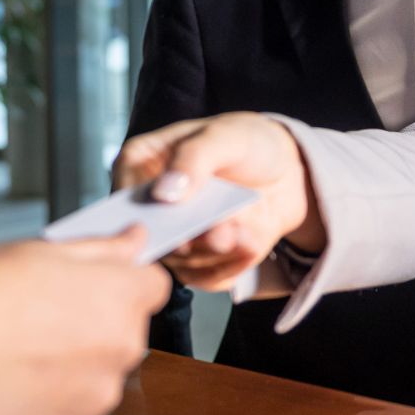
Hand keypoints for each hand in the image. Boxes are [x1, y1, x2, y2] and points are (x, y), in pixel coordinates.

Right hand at [0, 226, 168, 414]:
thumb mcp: (42, 251)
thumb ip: (101, 248)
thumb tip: (131, 240)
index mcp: (121, 298)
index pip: (152, 285)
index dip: (122, 280)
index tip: (98, 283)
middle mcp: (119, 350)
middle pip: (124, 332)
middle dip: (94, 323)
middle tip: (41, 315)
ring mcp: (94, 397)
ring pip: (97, 375)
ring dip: (72, 366)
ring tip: (20, 351)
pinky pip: (69, 413)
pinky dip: (48, 402)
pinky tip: (14, 382)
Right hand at [114, 112, 322, 289]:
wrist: (288, 168)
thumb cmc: (248, 141)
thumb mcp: (224, 136)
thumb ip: (193, 158)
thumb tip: (162, 193)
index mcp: (141, 166)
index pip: (125, 200)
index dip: (144, 217)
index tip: (172, 220)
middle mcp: (153, 208)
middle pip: (152, 239)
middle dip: (188, 242)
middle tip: (219, 235)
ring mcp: (178, 237)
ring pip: (182, 265)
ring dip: (214, 254)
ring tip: (242, 236)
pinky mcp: (205, 260)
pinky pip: (210, 278)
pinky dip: (233, 265)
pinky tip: (252, 244)